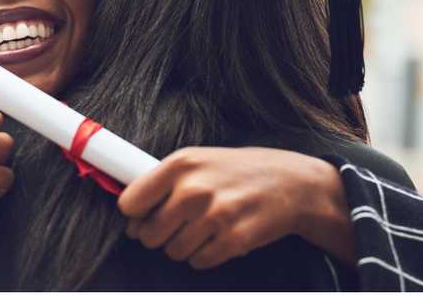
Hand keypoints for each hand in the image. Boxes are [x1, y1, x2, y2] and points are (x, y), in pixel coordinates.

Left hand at [117, 146, 353, 269]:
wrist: (292, 183)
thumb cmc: (238, 171)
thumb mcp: (199, 160)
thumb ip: (163, 184)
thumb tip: (132, 220)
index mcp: (180, 164)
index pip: (130, 203)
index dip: (136, 215)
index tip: (147, 215)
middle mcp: (194, 189)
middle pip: (148, 234)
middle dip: (159, 235)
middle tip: (180, 224)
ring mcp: (215, 216)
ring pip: (172, 251)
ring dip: (184, 246)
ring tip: (204, 228)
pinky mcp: (233, 240)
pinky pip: (198, 262)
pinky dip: (204, 256)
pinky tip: (219, 238)